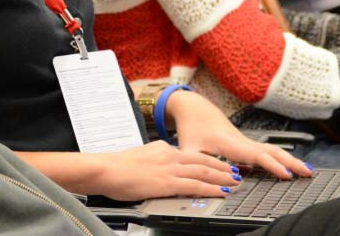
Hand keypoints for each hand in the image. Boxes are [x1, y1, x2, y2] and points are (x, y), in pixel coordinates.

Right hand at [93, 141, 239, 200]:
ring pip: (203, 172)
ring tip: (235, 181)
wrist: (104, 169)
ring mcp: (169, 168)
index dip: (208, 159)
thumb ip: (154, 162)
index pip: (190, 154)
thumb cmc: (115, 167)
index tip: (219, 163)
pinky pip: (195, 185)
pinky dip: (211, 188)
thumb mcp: (140, 158)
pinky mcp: (167, 182)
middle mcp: (169, 155)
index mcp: (162, 148)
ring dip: (222, 177)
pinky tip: (221, 191)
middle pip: (202, 160)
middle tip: (235, 171)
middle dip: (221, 166)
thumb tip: (159, 170)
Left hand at [165, 90, 312, 179]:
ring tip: (307, 170)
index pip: (255, 156)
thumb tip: (204, 185)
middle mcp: (241, 141)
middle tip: (308, 173)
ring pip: (272, 150)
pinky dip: (282, 157)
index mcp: (229, 144)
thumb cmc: (191, 128)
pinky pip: (267, 151)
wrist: (193, 107)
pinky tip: (290, 166)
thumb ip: (195, 168)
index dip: (271, 165)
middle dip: (291, 162)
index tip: (286, 174)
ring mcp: (246, 141)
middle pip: (272, 151)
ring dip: (290, 159)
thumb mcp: (187, 149)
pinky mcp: (246, 143)